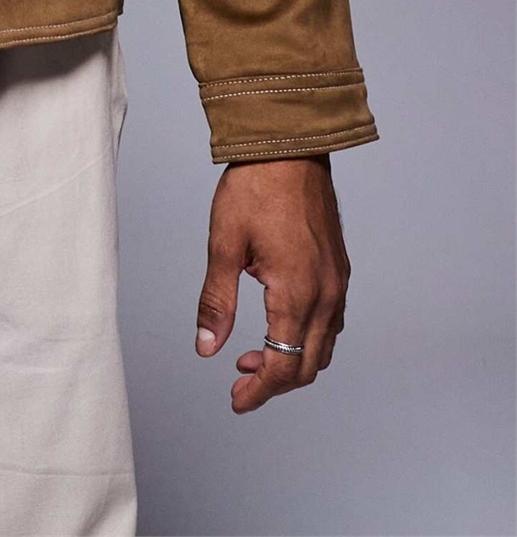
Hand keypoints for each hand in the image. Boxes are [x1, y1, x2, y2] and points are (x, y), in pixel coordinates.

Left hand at [195, 153, 349, 413]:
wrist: (290, 146)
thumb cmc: (255, 187)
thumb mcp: (224, 244)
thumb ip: (217, 301)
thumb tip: (207, 347)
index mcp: (297, 292)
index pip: (283, 365)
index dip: (259, 390)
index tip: (236, 400)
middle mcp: (326, 294)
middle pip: (307, 364)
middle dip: (274, 382)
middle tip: (239, 382)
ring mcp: (337, 281)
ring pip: (323, 346)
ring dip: (292, 359)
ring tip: (253, 355)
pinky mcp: (339, 268)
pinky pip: (332, 321)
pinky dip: (307, 336)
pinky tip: (278, 324)